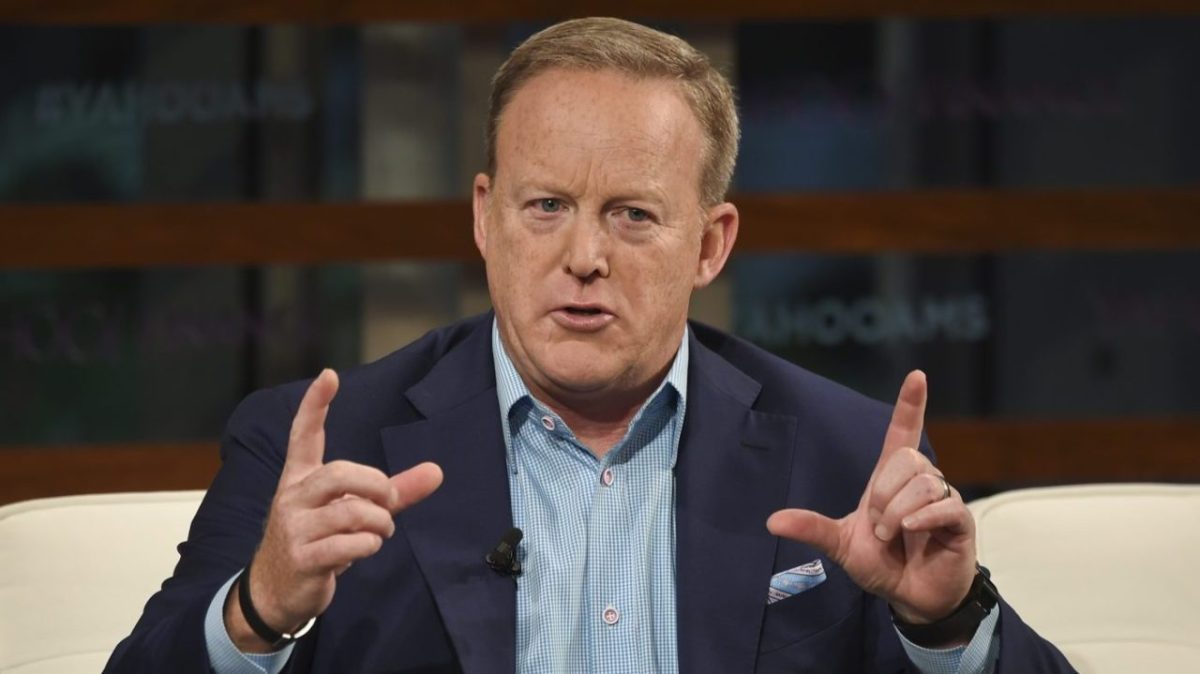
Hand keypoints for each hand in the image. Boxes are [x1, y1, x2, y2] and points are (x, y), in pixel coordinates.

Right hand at [225, 369, 443, 650]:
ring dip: (379, 523)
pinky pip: (349, 544)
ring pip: (351, 511)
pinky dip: (369, 546)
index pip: (304, 435)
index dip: (315, 405)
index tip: (329, 375)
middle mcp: (293, 497)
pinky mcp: (302, 557)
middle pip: (341, 473)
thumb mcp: (353, 512)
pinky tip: (364, 550)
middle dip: (376, 486)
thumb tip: (437, 471)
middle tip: (387, 503)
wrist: (276, 591)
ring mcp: (294, 527)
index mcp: (300, 479)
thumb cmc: (318, 541)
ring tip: (379, 532)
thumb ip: (393, 492)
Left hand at [766, 371, 975, 628]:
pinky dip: (921, 517)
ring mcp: (942, 500)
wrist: (909, 597)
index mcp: (889, 480)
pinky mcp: (960, 521)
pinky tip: (911, 531)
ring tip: (895, 536)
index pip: (902, 433)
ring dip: (898, 512)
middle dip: (884, 494)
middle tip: (880, 526)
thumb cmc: (880, 564)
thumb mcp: (840, 545)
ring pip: (922, 481)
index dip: (910, 405)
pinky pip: (944, 504)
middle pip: (906, 458)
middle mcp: (918, 483)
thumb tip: (771, 521)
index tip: (916, 376)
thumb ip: (812, 528)